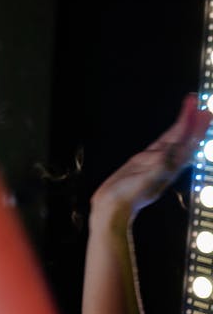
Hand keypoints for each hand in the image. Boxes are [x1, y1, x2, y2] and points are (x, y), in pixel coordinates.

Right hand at [92, 95, 211, 215]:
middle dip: (192, 121)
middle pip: (184, 139)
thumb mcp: (143, 181)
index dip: (191, 124)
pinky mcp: (143, 164)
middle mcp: (165, 163)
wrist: (112, 209)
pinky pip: (162, 147)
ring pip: (174, 141)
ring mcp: (155, 163)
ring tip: (191, 112)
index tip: (198, 108)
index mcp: (167, 166)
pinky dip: (170, 137)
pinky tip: (173, 135)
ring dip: (184, 126)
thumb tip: (168, 152)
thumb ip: (157, 167)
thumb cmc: (126, 197)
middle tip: (200, 103)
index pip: (184, 141)